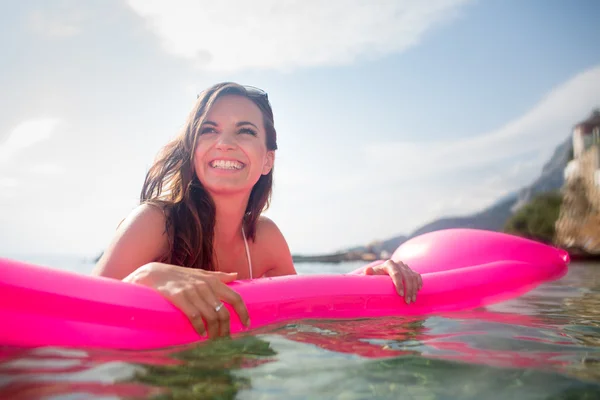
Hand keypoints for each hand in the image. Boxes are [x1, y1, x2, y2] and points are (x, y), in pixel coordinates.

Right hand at [124, 262, 249, 338]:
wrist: (153, 273)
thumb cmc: (179, 275)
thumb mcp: (200, 273)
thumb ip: (218, 276)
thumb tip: (236, 275)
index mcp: (213, 281)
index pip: (235, 297)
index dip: (243, 312)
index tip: (246, 324)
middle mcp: (205, 286)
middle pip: (223, 313)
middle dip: (226, 329)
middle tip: (224, 340)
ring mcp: (192, 291)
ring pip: (211, 316)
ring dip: (214, 333)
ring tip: (213, 341)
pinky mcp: (178, 297)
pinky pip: (194, 316)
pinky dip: (199, 327)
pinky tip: (200, 334)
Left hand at [364, 260, 422, 303]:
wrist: (381, 274)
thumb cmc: (375, 277)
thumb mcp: (371, 276)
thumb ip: (369, 273)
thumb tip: (367, 270)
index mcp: (388, 264)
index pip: (396, 273)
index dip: (399, 284)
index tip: (400, 294)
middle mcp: (398, 263)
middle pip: (406, 276)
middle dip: (408, 290)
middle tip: (407, 301)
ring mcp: (405, 266)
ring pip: (413, 277)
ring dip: (414, 289)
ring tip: (412, 300)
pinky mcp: (410, 270)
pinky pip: (417, 276)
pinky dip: (419, 283)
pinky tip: (418, 290)